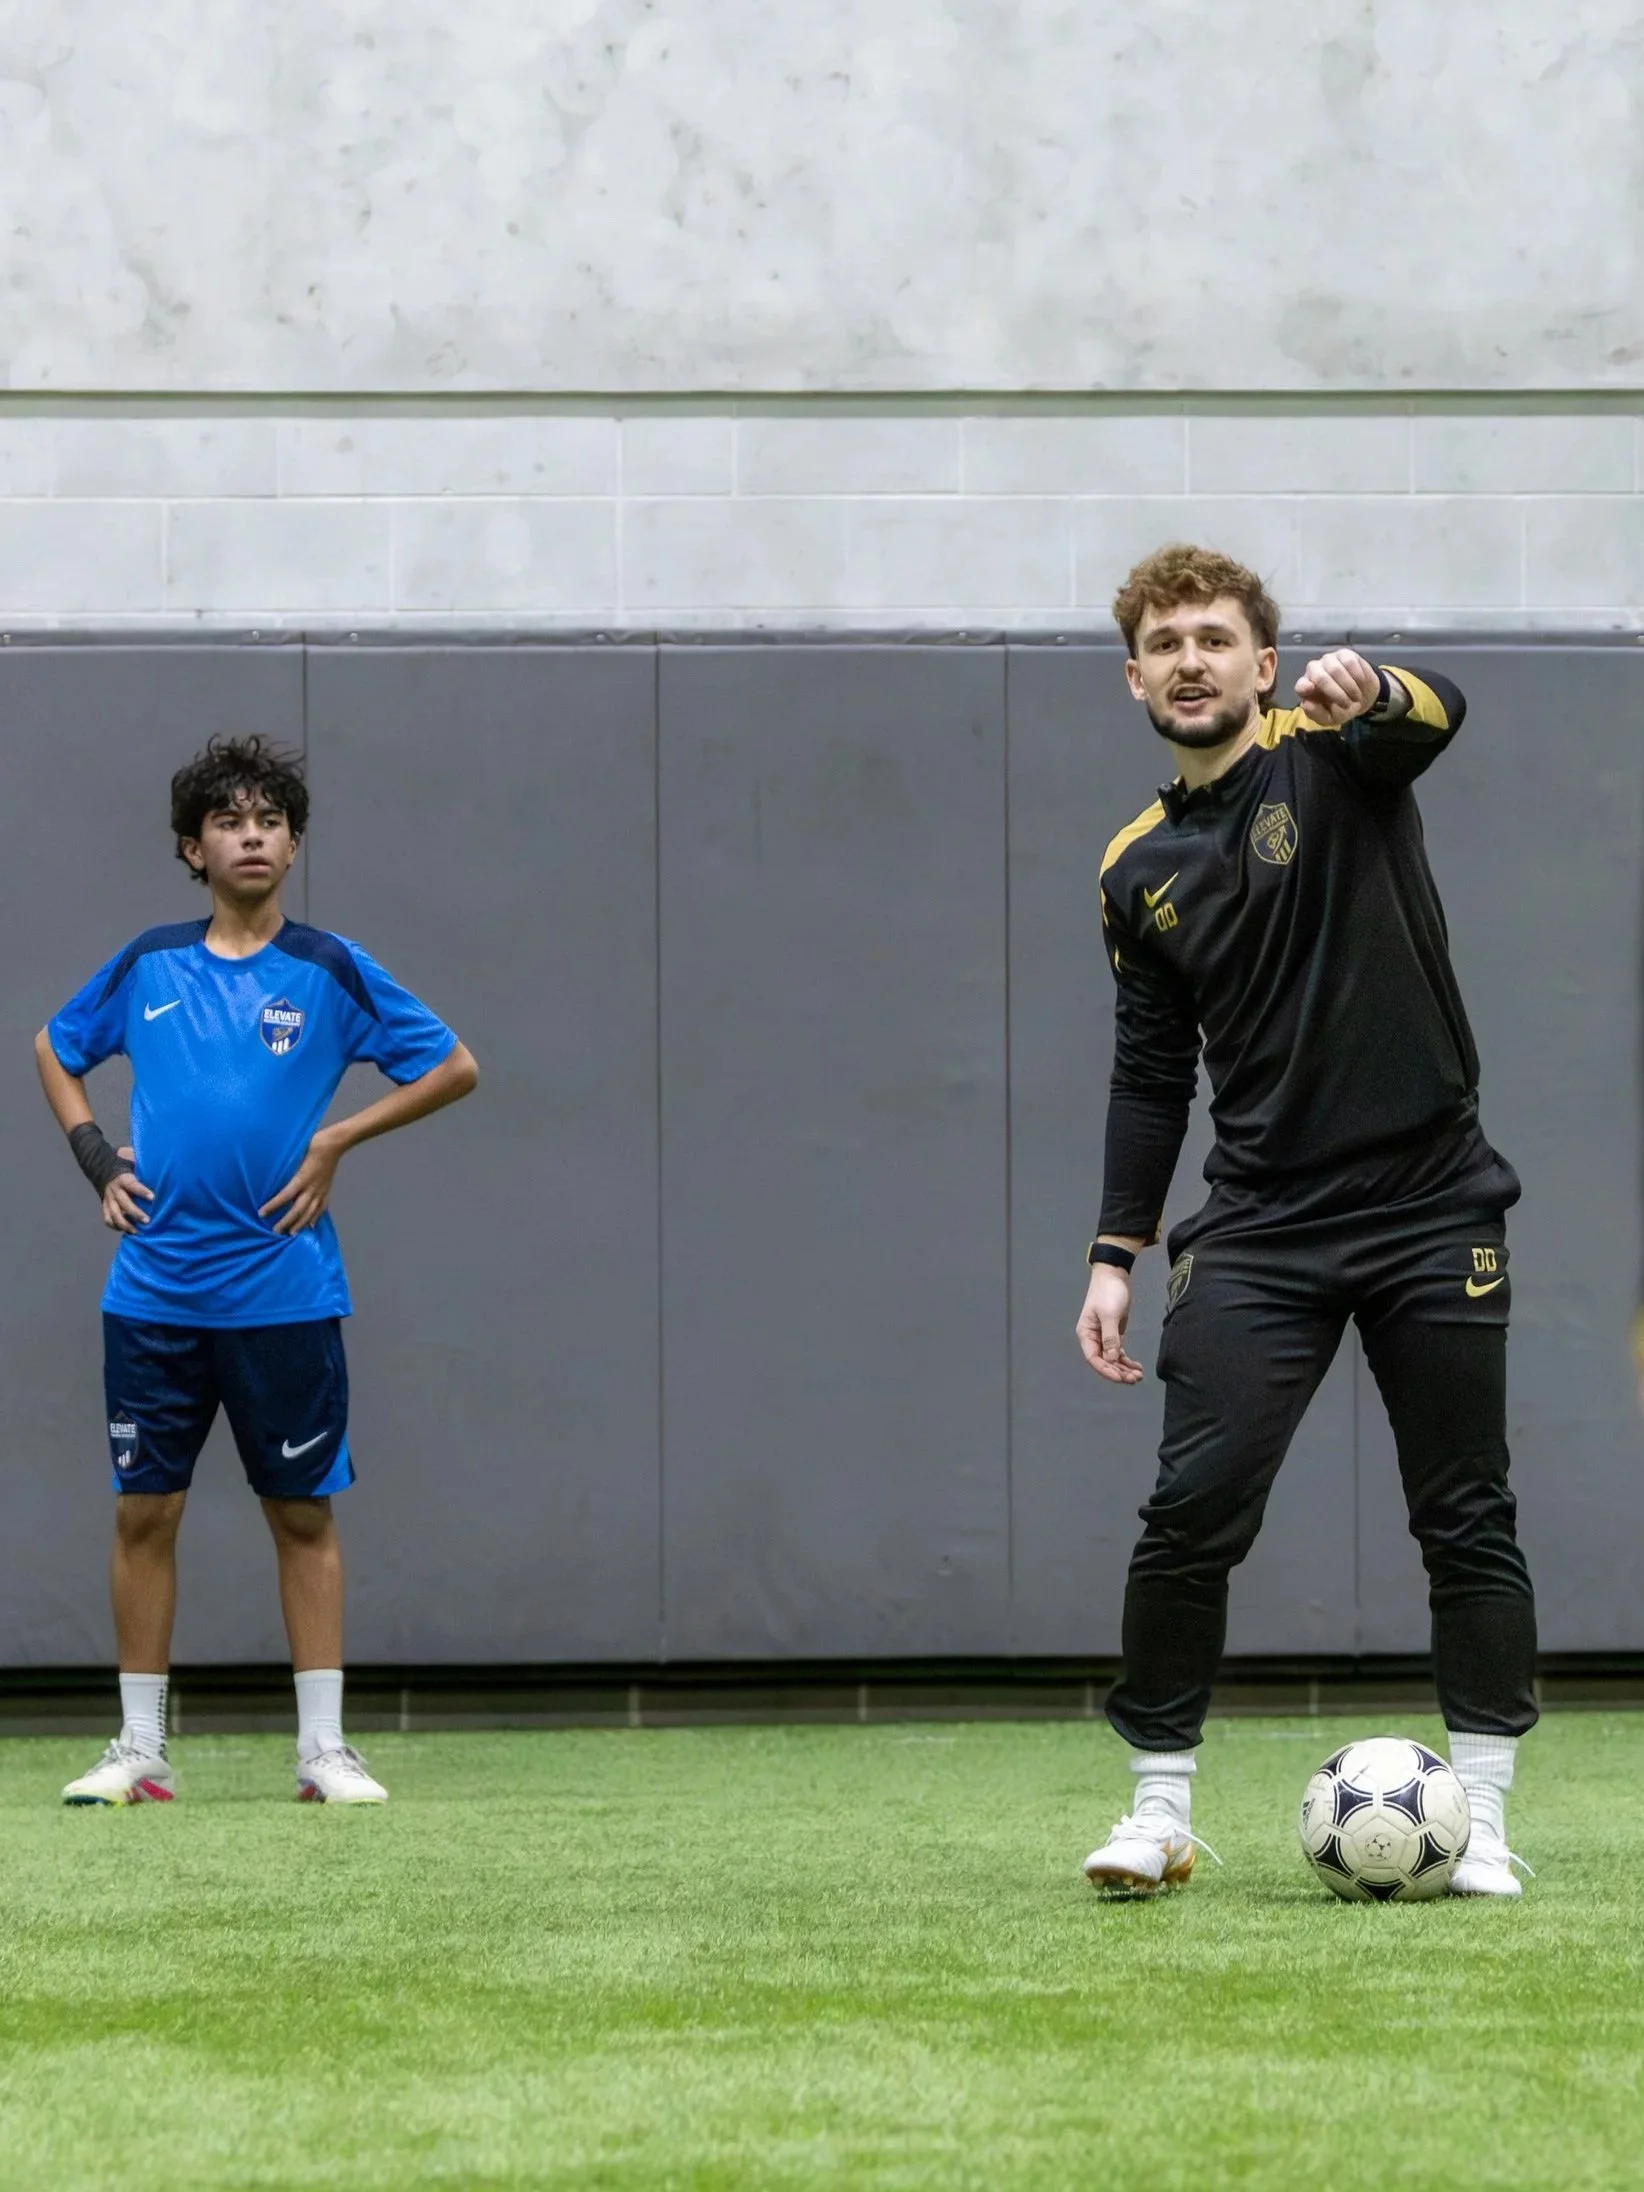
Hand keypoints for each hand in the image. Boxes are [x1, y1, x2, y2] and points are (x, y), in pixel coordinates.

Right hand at [102, 1148, 151, 1234]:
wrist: (103, 1168)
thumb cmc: (126, 1166)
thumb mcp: (133, 1161)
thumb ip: (143, 1164)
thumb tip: (162, 1162)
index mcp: (123, 1179)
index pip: (132, 1185)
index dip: (142, 1191)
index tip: (153, 1198)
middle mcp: (114, 1190)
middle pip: (124, 1203)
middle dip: (135, 1213)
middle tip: (148, 1220)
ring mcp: (109, 1199)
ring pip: (114, 1214)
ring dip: (125, 1224)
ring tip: (136, 1232)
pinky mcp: (105, 1206)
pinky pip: (107, 1218)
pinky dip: (115, 1226)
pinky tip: (125, 1231)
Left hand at [260, 1130, 342, 1236]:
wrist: (334, 1144)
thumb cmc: (312, 1145)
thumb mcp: (295, 1153)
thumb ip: (285, 1166)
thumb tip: (268, 1173)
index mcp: (302, 1178)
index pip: (285, 1196)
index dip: (273, 1206)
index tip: (261, 1213)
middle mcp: (312, 1188)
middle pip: (298, 1209)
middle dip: (286, 1221)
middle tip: (275, 1231)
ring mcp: (321, 1191)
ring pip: (310, 1212)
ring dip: (300, 1223)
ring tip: (291, 1233)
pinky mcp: (327, 1191)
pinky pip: (321, 1208)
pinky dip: (315, 1217)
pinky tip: (310, 1225)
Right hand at [1076, 1266, 1143, 1384]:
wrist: (1114, 1274)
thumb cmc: (1108, 1292)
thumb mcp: (1109, 1315)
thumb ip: (1110, 1337)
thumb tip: (1111, 1359)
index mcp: (1086, 1334)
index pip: (1094, 1359)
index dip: (1107, 1371)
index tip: (1121, 1378)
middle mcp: (1093, 1339)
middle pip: (1104, 1362)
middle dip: (1119, 1372)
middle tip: (1135, 1379)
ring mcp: (1104, 1337)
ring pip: (1112, 1359)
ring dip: (1124, 1369)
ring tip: (1138, 1376)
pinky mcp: (1115, 1334)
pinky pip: (1119, 1353)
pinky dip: (1127, 1361)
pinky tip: (1137, 1367)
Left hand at [1295, 649, 1379, 725]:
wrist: (1360, 697)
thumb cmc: (1339, 708)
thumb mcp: (1328, 718)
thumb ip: (1316, 714)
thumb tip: (1306, 704)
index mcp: (1305, 686)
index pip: (1301, 685)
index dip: (1305, 687)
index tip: (1310, 690)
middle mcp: (1314, 670)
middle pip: (1320, 678)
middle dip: (1336, 694)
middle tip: (1348, 705)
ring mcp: (1328, 660)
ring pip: (1336, 669)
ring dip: (1349, 687)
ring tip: (1356, 697)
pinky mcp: (1344, 654)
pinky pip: (1350, 662)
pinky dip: (1358, 677)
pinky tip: (1361, 684)